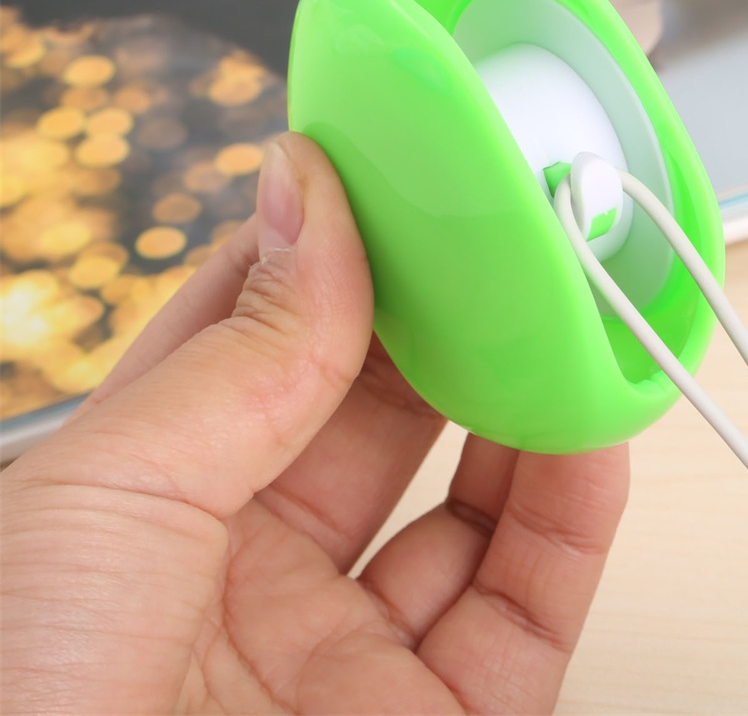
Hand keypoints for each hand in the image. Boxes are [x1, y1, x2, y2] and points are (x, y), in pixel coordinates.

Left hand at [1, 133, 628, 714]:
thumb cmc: (8, 706)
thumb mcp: (111, 497)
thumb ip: (245, 350)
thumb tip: (306, 191)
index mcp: (148, 503)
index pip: (264, 339)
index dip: (333, 252)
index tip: (396, 184)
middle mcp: (248, 573)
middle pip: (379, 413)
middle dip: (444, 320)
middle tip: (498, 239)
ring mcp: (344, 654)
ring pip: (468, 504)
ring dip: (526, 406)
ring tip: (565, 319)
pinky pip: (528, 604)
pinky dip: (572, 511)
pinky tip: (591, 432)